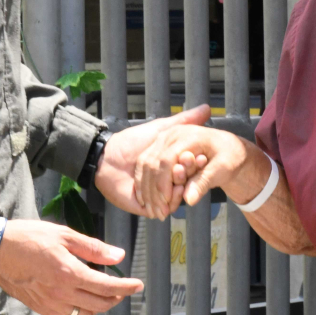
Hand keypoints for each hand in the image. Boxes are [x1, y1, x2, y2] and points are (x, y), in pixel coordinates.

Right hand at [0, 219, 142, 314]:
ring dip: (99, 306)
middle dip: (116, 297)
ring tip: (103, 293)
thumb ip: (93, 248)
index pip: (107, 286)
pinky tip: (82, 304)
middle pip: (99, 304)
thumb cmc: (30, 237)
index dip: (126, 287)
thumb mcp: (65, 235)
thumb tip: (117, 256)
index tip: (137, 285)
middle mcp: (62, 293)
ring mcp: (50, 304)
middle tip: (122, 288)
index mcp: (70, 273)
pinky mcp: (40, 308)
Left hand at [95, 105, 211, 215]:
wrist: (108, 158)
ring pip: (179, 196)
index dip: (197, 163)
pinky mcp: (150, 207)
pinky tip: (170, 191)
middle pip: (187, 182)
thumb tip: (207, 107)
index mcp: (173, 165)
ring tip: (177, 174)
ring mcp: (160, 195)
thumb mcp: (162, 129)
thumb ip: (185, 120)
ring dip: (180, 186)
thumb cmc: (133, 141)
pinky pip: (165, 207)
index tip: (202, 156)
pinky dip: (170, 199)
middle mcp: (168, 181)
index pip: (191, 167)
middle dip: (190, 174)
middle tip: (188, 164)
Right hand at [134, 125, 257, 218]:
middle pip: (152, 163)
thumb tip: (189, 200)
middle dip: (153, 189)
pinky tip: (146, 199)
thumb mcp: (222, 169)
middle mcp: (172, 133)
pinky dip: (143, 182)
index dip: (164, 183)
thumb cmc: (229, 156)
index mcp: (188, 135)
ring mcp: (163, 138)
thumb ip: (203, 183)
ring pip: (145, 164)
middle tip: (159, 211)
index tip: (167, 202)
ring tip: (154, 209)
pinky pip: (144, 164)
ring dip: (146, 188)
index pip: (166, 160)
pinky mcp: (159, 145)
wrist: (228, 147)